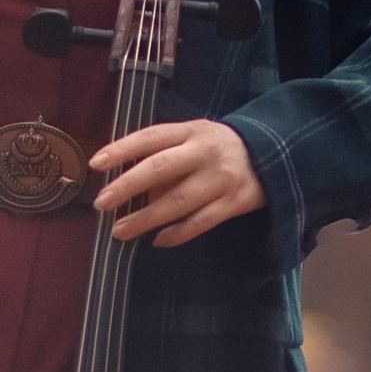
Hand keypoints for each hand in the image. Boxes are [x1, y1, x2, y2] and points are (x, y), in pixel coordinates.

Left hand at [90, 119, 264, 249]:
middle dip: (127, 186)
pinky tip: (156, 240)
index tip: (96, 163)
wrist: (274, 153)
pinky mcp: (234, 203)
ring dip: (145, 218)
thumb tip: (126, 181)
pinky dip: (176, 234)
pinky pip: (199, 223)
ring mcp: (220, 179)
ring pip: (177, 201)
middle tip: (101, 203)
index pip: (150, 137)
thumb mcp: (195, 136)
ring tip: (120, 231)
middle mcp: (205, 152)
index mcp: (192, 130)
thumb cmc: (220, 146)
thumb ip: (167, 153)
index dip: (121, 149)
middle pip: (160, 169)